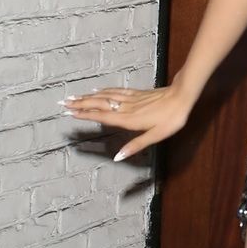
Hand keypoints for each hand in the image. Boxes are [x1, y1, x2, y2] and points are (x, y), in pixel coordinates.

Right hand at [63, 83, 192, 161]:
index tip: (70, 113)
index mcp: (128, 120)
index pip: (102, 117)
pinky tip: (97, 90)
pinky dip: (103, 91)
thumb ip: (136, 146)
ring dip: (88, 96)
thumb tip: (117, 157)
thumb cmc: (171, 119)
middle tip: (63, 103)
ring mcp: (130, 99)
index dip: (85, 115)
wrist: (182, 96)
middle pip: (99, 105)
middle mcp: (126, 108)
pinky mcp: (137, 93)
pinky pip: (115, 91)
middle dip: (80, 104)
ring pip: (105, 96)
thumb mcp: (156, 136)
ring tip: (74, 96)